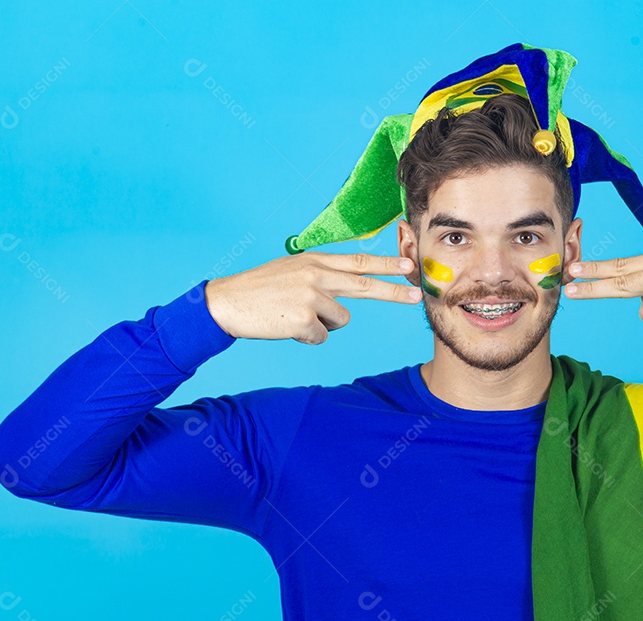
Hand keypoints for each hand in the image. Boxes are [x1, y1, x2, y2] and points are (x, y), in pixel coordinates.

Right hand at [205, 252, 421, 343]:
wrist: (226, 302)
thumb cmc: (260, 289)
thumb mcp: (292, 269)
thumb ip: (321, 273)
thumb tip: (351, 283)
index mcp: (314, 260)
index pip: (357, 261)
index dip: (385, 264)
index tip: (408, 265)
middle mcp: (315, 274)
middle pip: (364, 284)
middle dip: (393, 291)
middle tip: (416, 295)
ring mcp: (310, 296)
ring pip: (340, 319)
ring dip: (323, 324)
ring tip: (294, 315)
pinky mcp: (302, 320)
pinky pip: (322, 336)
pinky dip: (307, 337)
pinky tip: (286, 325)